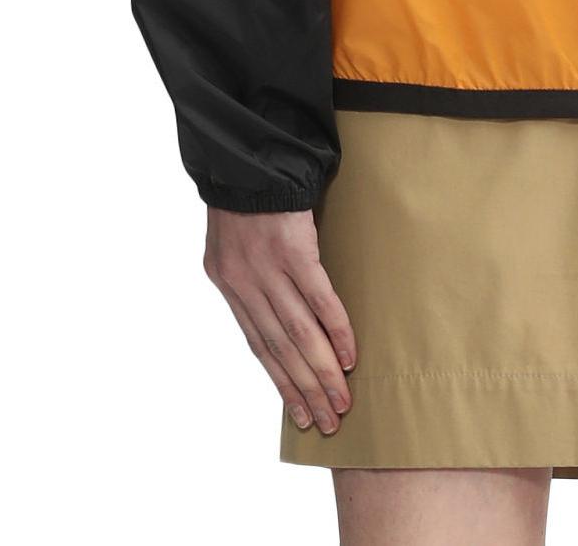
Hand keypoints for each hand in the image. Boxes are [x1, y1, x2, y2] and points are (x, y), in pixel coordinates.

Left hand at [204, 208, 356, 434]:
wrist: (246, 156)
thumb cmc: (243, 196)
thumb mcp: (230, 244)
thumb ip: (248, 279)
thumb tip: (272, 312)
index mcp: (229, 286)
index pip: (259, 346)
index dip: (281, 382)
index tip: (300, 412)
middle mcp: (245, 285)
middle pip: (280, 350)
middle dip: (305, 390)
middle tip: (328, 421)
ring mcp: (269, 269)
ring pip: (298, 334)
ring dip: (322, 372)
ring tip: (340, 401)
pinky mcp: (294, 249)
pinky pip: (319, 299)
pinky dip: (335, 330)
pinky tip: (349, 356)